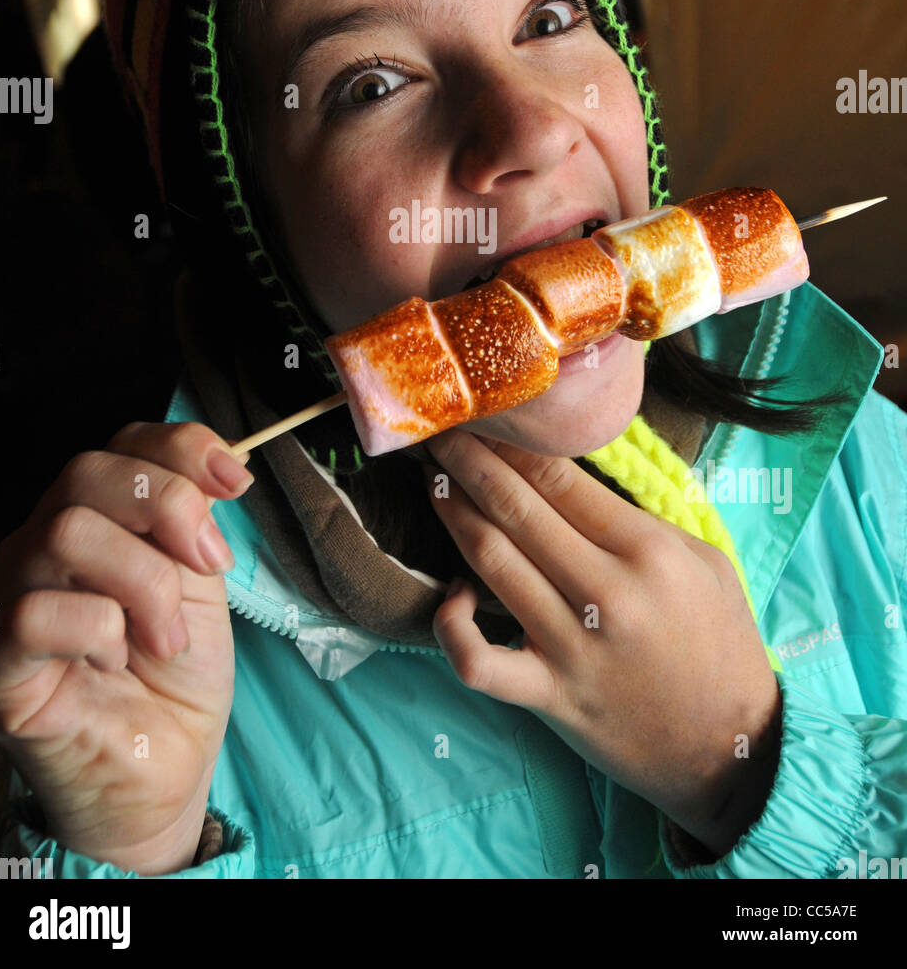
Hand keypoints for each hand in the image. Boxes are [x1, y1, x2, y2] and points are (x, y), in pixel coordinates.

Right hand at [0, 422, 251, 873]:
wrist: (164, 771)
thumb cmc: (175, 678)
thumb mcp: (201, 582)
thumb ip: (195, 520)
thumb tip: (223, 467)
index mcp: (96, 519)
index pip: (122, 444)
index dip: (182, 449)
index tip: (236, 481)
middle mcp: (41, 546)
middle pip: (87, 473)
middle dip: (168, 510)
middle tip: (207, 566)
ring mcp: (8, 598)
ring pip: (67, 532)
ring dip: (144, 583)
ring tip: (166, 636)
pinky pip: (38, 612)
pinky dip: (98, 632)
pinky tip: (112, 662)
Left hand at [423, 429, 780, 858]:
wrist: (730, 746)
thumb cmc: (719, 642)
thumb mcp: (703, 560)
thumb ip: (640, 517)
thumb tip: (573, 470)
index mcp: (648, 551)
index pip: (559, 476)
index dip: (511, 441)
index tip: (483, 417)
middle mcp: (605, 593)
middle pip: (516, 508)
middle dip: (468, 461)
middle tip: (439, 432)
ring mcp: (571, 647)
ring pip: (491, 563)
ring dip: (453, 513)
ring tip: (433, 480)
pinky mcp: (548, 696)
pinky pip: (478, 661)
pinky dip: (452, 626)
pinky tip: (453, 596)